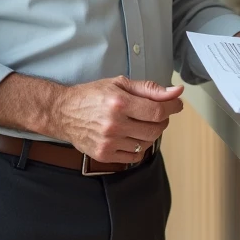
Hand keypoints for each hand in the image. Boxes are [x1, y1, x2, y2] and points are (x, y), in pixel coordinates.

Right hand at [52, 76, 183, 164]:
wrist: (63, 113)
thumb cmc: (92, 95)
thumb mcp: (120, 83)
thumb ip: (150, 89)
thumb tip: (176, 92)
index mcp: (119, 103)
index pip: (158, 111)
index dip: (173, 108)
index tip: (176, 105)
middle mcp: (114, 124)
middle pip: (156, 129)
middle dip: (162, 120)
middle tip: (155, 113)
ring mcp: (109, 142)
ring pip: (147, 143)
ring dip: (150, 133)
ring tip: (140, 123)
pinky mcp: (104, 155)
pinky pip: (135, 156)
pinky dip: (139, 147)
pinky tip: (131, 136)